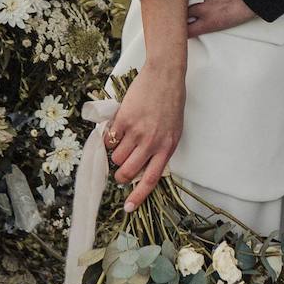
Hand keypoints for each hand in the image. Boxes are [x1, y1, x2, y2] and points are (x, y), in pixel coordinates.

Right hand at [103, 61, 184, 210]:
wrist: (165, 75)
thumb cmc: (171, 102)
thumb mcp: (173, 130)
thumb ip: (160, 150)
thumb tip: (143, 170)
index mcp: (167, 148)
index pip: (150, 180)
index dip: (138, 197)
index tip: (128, 208)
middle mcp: (152, 143)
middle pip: (127, 172)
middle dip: (120, 174)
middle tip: (120, 169)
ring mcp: (137, 131)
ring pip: (116, 157)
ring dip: (115, 154)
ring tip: (122, 141)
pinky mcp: (124, 119)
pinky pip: (109, 139)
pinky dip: (109, 139)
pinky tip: (116, 130)